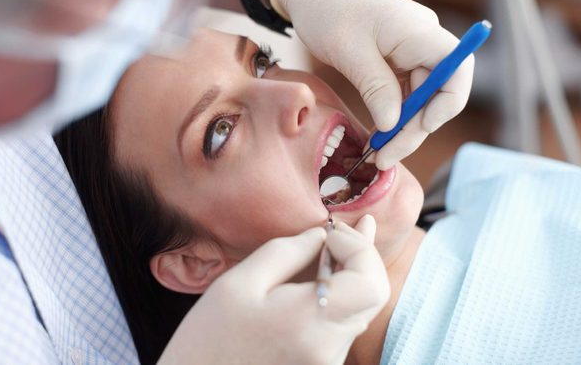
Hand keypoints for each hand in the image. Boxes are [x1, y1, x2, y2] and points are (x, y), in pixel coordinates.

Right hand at [158, 215, 388, 364]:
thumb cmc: (208, 340)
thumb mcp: (238, 284)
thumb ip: (285, 252)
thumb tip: (320, 234)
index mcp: (308, 321)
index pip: (370, 283)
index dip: (359, 248)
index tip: (329, 232)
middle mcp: (328, 349)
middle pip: (373, 296)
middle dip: (361, 257)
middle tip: (341, 228)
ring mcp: (327, 364)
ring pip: (359, 310)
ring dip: (350, 275)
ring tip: (332, 245)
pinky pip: (342, 327)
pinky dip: (338, 298)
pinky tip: (320, 279)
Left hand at [274, 0, 472, 168]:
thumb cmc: (328, 9)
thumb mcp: (349, 51)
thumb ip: (376, 87)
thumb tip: (393, 123)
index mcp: (419, 31)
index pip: (457, 70)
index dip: (447, 104)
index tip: (420, 127)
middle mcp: (423, 41)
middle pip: (437, 93)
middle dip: (414, 128)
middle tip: (386, 157)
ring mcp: (411, 51)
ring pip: (421, 98)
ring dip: (403, 128)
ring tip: (379, 154)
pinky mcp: (397, 60)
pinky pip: (405, 93)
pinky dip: (393, 115)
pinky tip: (378, 136)